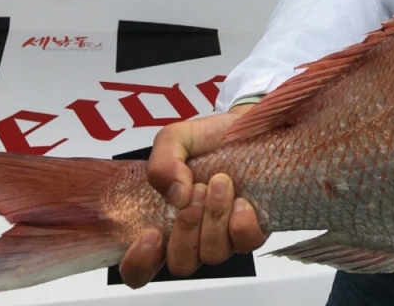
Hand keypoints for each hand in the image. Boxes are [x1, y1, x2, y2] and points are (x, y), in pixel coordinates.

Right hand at [118, 104, 267, 287]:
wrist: (245, 125)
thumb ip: (163, 164)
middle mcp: (194, 237)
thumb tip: (176, 195)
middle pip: (182, 263)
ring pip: (213, 254)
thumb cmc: (206, 138)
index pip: (140, 269)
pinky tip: (242, 201)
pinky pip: (246, 244)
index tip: (150, 234)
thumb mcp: (174, 139)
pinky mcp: (253, 229)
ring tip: (220, 182)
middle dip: (187, 228)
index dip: (140, 263)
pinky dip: (241, 224)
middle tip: (197, 190)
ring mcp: (224, 237)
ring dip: (214, 219)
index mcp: (164, 222)